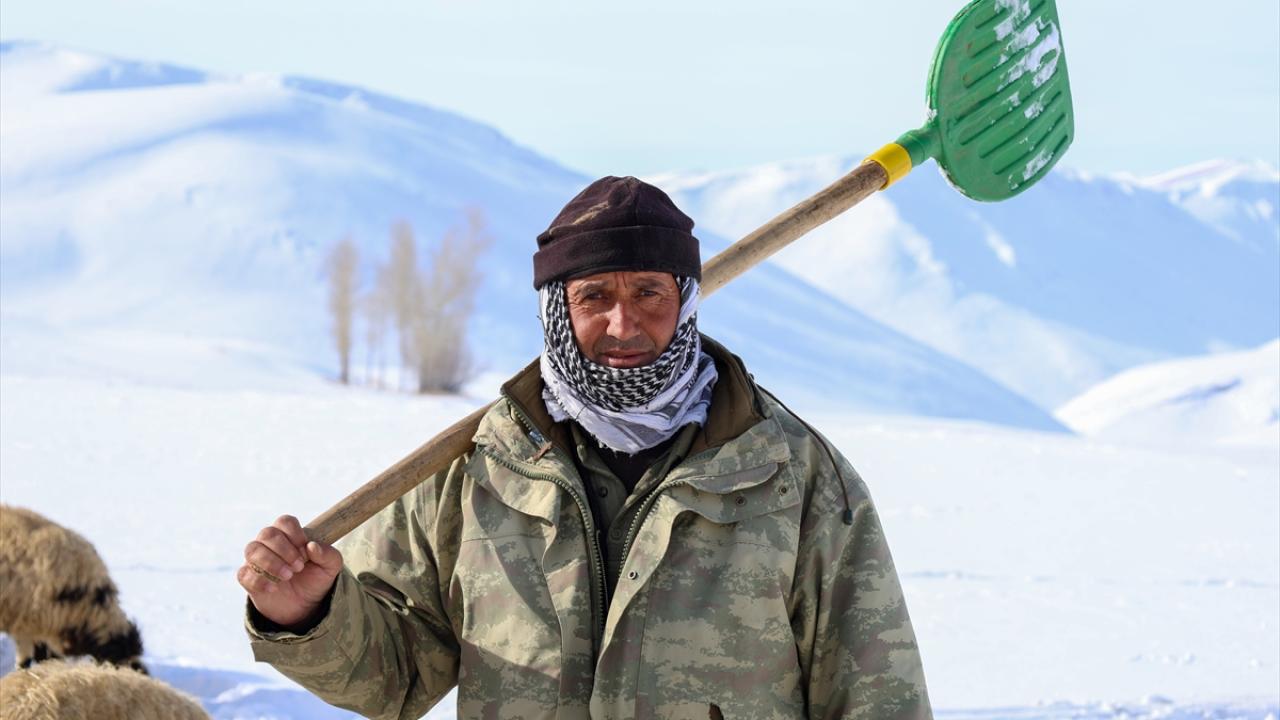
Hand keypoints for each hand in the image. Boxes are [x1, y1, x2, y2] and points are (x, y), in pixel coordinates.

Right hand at [237, 515, 342, 629]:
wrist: (304, 605)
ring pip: (252, 550)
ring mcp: (256, 560)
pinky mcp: (248, 578)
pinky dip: (259, 581)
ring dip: (271, 563)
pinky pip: (244, 573)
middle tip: (298, 567)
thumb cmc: (316, 579)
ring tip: (287, 576)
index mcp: (289, 535)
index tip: (305, 551)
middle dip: (284, 550)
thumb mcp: (330, 567)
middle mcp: (269, 544)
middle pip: (267, 533)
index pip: (284, 522)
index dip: (295, 535)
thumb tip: (312, 546)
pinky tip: (274, 588)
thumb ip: (328, 554)